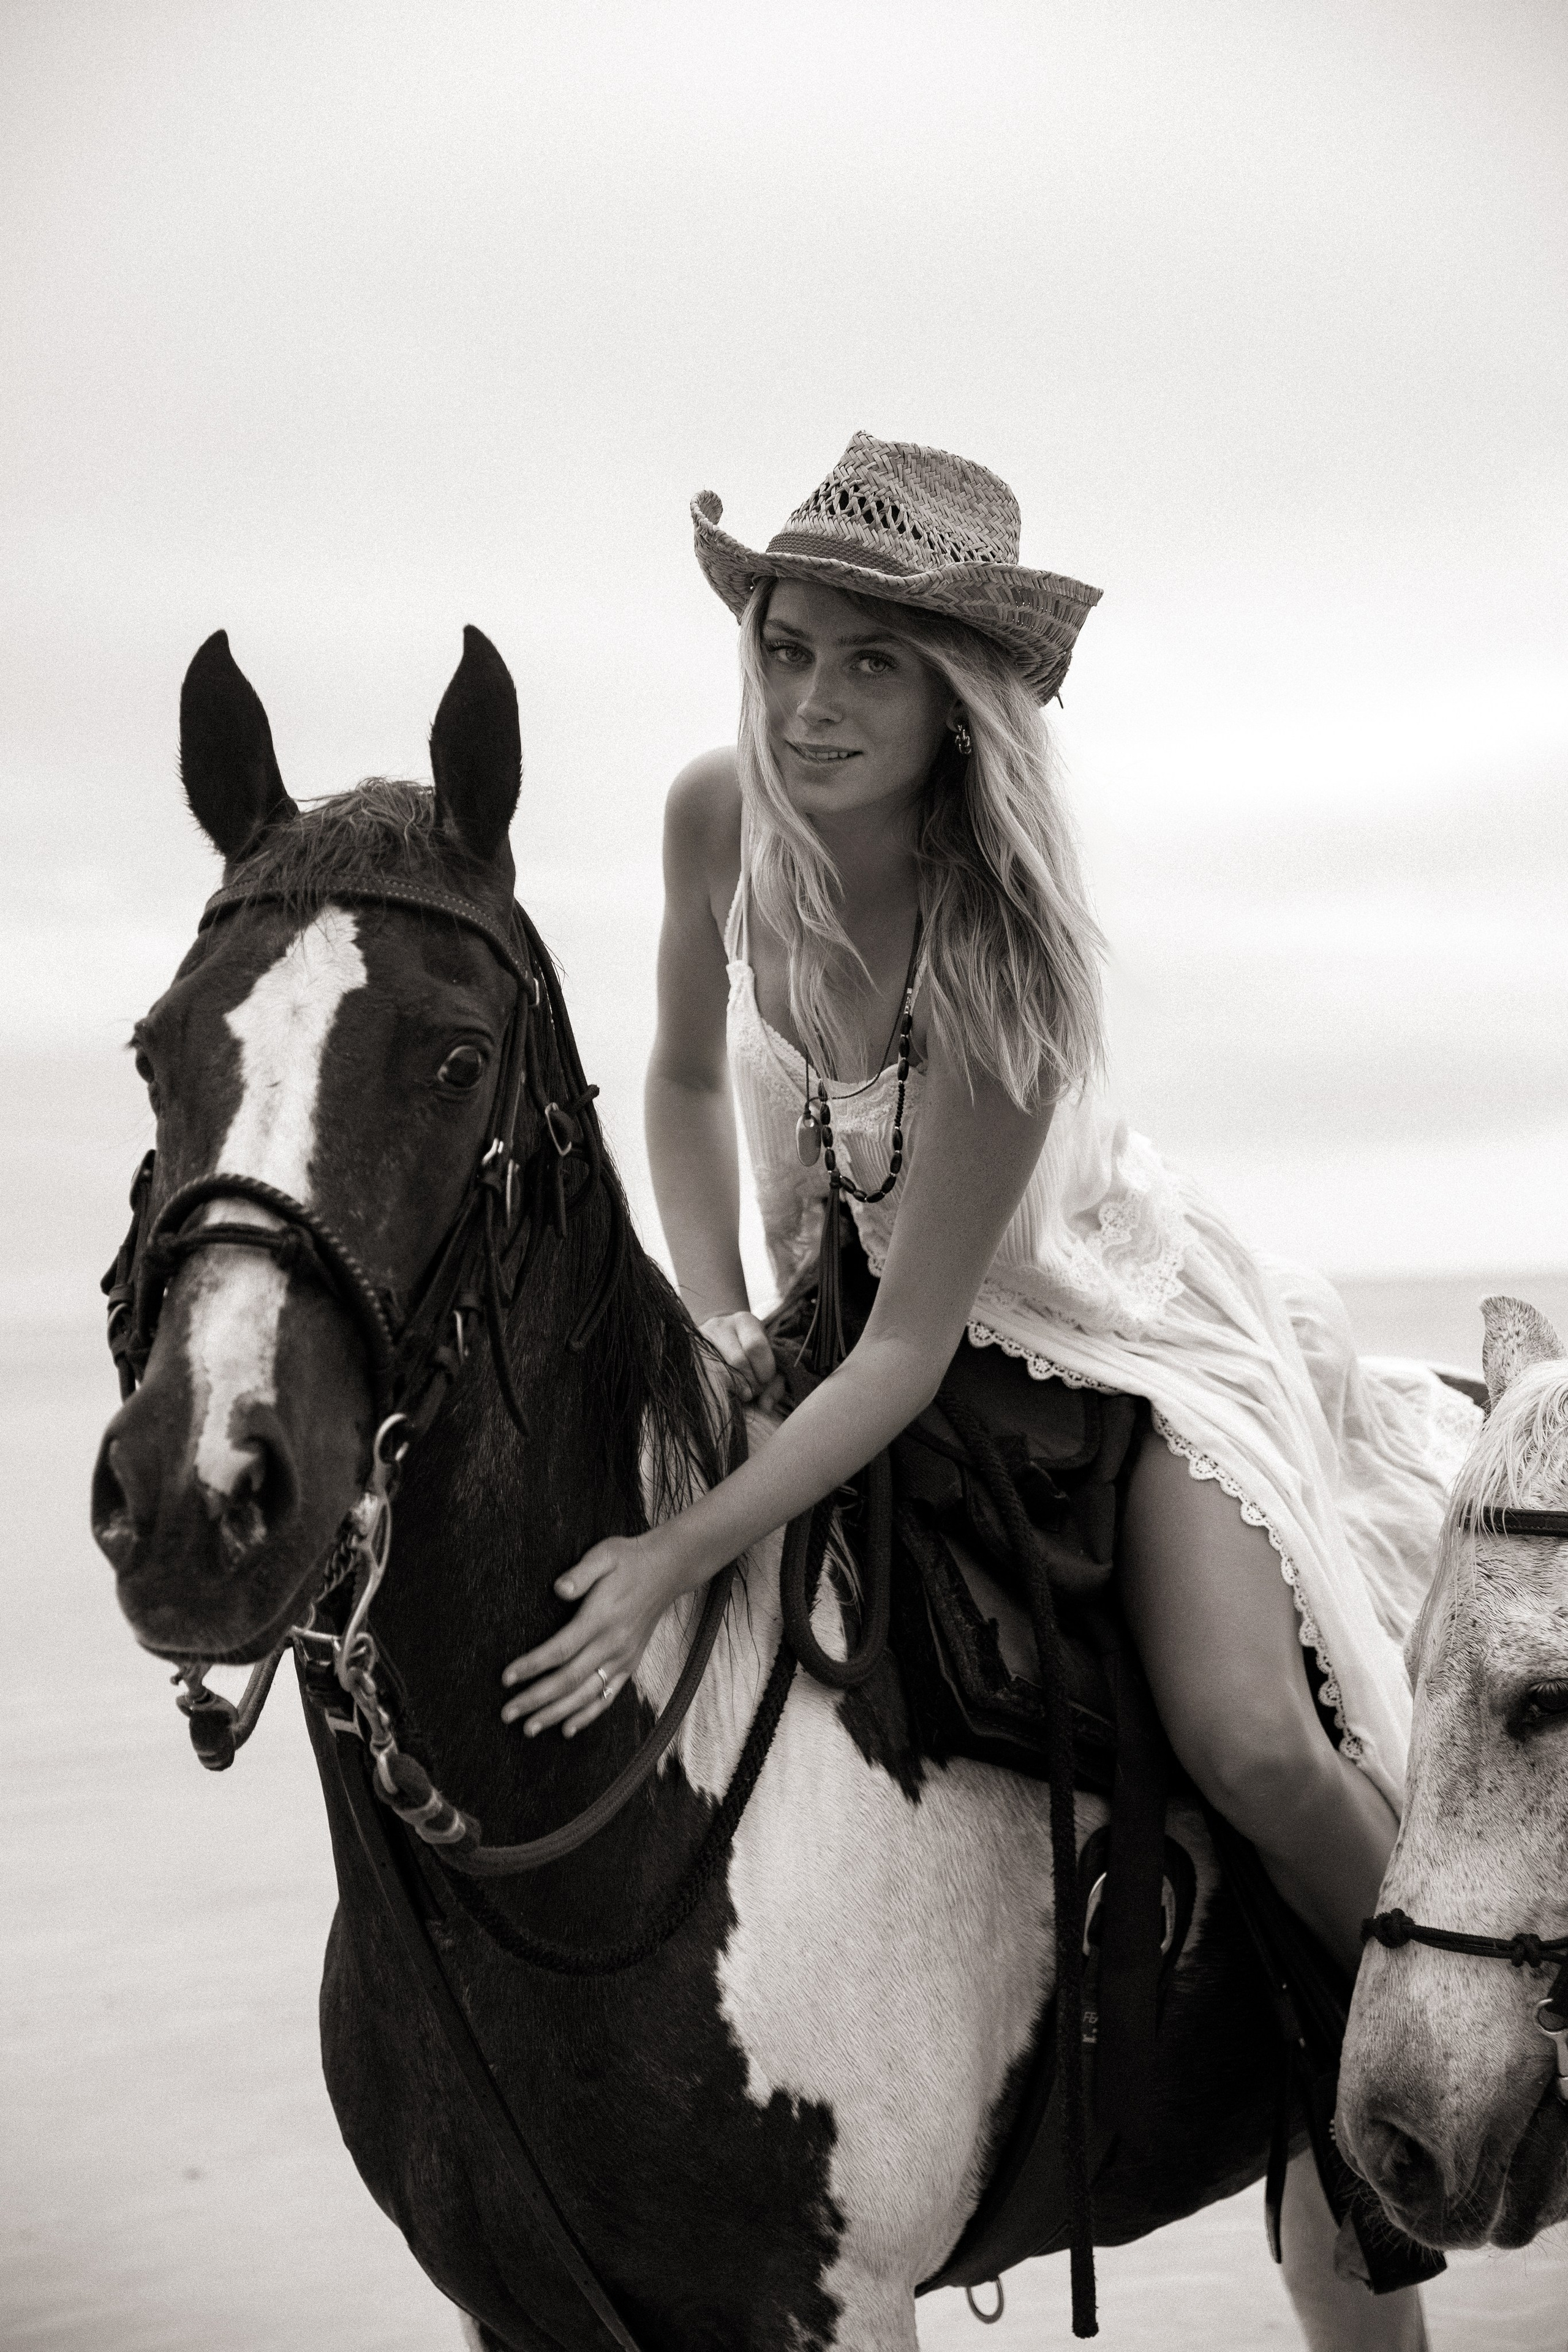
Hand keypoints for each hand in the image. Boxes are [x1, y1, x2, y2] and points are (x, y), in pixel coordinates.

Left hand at [500, 1535, 676, 1737]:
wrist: (668, 1570)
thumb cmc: (629, 1560)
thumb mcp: (604, 1555)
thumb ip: (581, 1574)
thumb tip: (558, 1589)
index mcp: (601, 1618)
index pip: (560, 1650)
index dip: (532, 1666)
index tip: (506, 1678)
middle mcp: (613, 1643)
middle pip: (569, 1680)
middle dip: (535, 1699)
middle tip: (507, 1713)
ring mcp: (623, 1657)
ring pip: (586, 1694)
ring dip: (556, 1714)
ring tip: (529, 1729)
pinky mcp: (630, 1664)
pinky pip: (608, 1696)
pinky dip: (588, 1715)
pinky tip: (568, 1729)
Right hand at [700, 1310, 782, 1408]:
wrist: (719, 1342)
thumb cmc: (749, 1357)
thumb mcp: (767, 1364)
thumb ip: (775, 1385)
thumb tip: (765, 1407)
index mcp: (745, 1321)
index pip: (756, 1346)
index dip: (764, 1371)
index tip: (765, 1381)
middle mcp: (721, 1324)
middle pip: (738, 1361)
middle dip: (750, 1383)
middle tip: (752, 1390)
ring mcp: (700, 1338)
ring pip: (718, 1372)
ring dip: (733, 1389)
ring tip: (739, 1391)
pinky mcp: (688, 1352)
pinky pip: (703, 1377)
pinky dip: (716, 1389)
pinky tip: (723, 1390)